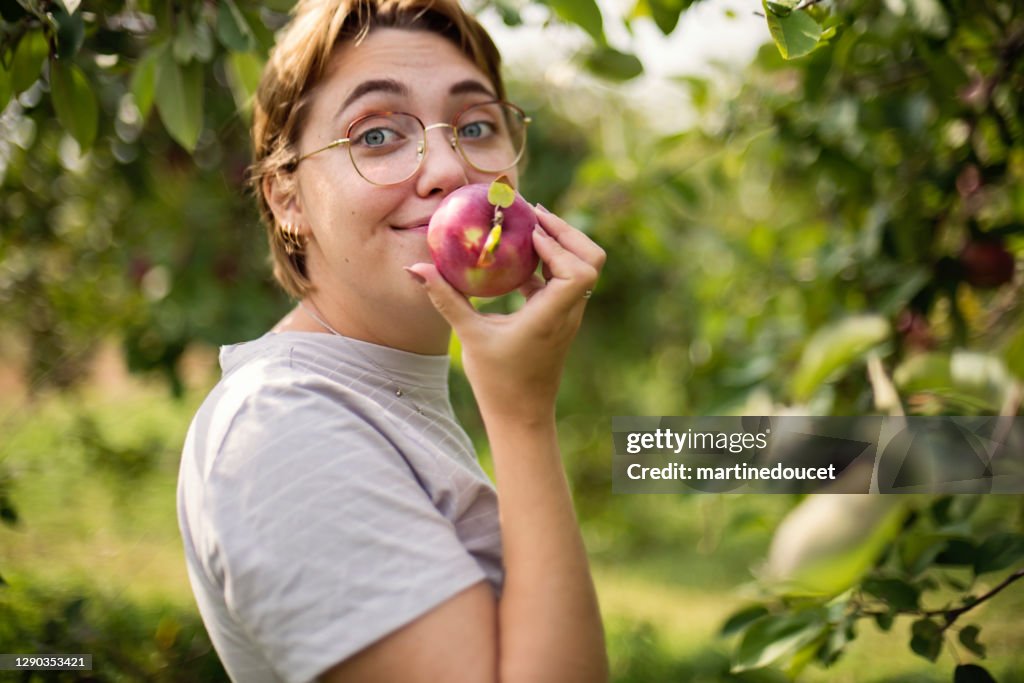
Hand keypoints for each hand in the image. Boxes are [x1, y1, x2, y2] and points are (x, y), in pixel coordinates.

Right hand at [406, 205, 604, 423]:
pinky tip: (520, 258)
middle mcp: (569, 312)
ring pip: (582, 268)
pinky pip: (563, 281)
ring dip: (559, 245)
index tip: (530, 232)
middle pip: (592, 259)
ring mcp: (568, 315)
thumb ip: (446, 299)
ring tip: (527, 227)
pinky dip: (548, 263)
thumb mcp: (470, 337)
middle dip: (568, 233)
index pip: (579, 271)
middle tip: (535, 214)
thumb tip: (416, 269)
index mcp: (552, 315)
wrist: (522, 417)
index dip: (560, 245)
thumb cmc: (498, 382)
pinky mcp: (559, 319)